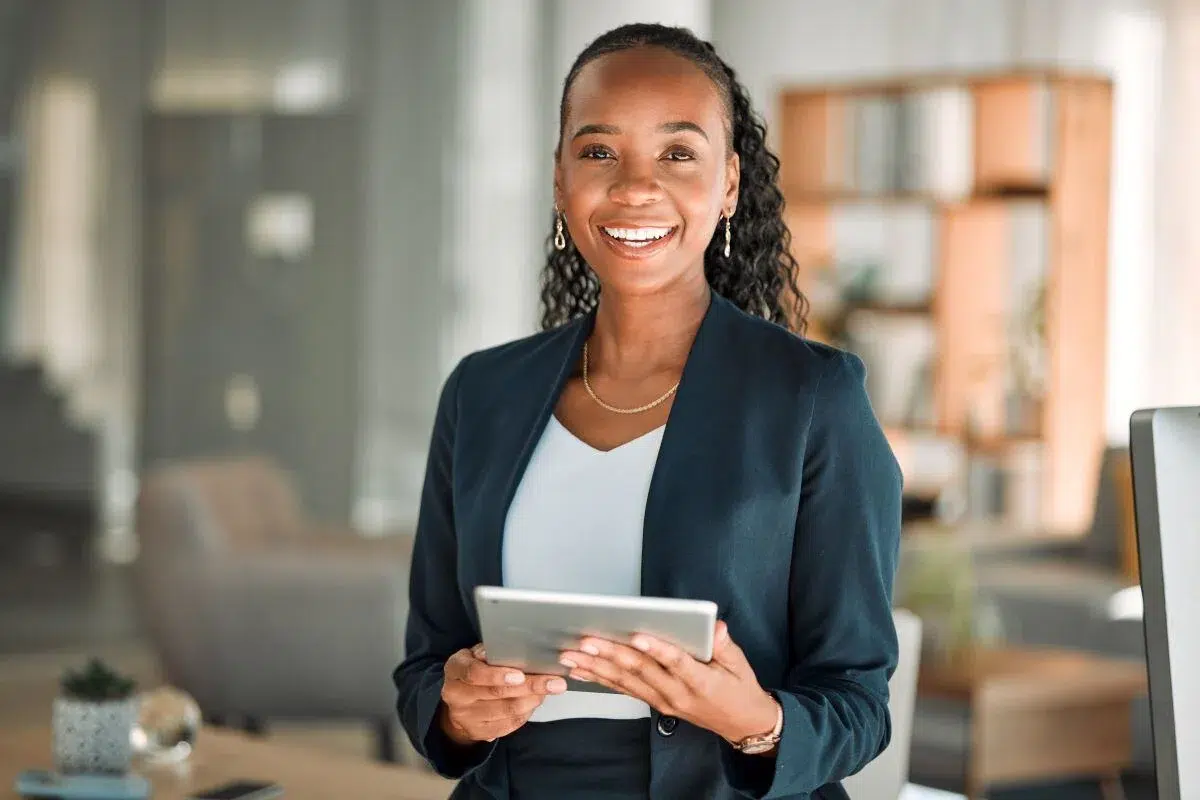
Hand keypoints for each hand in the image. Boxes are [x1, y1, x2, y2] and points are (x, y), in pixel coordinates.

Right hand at [439, 644, 566, 745]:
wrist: (457, 703)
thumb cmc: (472, 670)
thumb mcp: (474, 655)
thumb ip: (490, 652)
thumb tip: (509, 650)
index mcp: (455, 670)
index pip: (474, 673)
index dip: (498, 675)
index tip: (521, 675)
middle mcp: (457, 696)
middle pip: (497, 693)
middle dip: (529, 687)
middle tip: (554, 682)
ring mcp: (467, 717)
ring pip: (507, 710)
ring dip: (533, 699)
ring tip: (549, 689)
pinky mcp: (479, 732)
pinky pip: (509, 724)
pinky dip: (527, 712)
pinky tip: (536, 701)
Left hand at [558, 621, 779, 746]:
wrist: (742, 723)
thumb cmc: (739, 688)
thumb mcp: (740, 664)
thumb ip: (725, 645)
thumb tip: (716, 627)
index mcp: (700, 682)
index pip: (676, 663)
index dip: (657, 649)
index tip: (637, 635)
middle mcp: (677, 694)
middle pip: (641, 671)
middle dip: (610, 654)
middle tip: (586, 641)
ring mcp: (663, 701)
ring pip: (625, 682)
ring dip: (596, 667)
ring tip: (572, 655)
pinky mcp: (655, 704)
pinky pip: (624, 691)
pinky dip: (601, 680)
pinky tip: (581, 671)